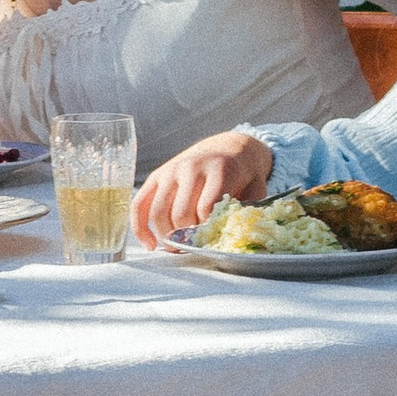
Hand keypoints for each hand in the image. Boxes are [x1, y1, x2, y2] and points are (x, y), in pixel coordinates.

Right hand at [134, 133, 271, 245]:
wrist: (229, 146)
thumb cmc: (243, 173)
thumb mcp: (256, 187)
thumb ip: (247, 210)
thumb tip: (235, 237)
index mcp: (219, 170)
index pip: (205, 209)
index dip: (206, 232)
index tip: (211, 243)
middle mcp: (191, 168)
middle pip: (180, 214)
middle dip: (186, 238)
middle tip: (193, 249)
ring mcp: (171, 170)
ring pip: (158, 212)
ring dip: (165, 236)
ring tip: (176, 248)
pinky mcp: (157, 175)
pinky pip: (140, 204)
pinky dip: (140, 227)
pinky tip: (150, 243)